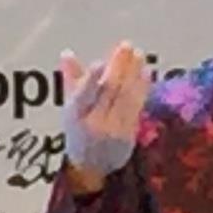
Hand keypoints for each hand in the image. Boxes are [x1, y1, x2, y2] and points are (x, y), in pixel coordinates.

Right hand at [59, 44, 150, 192]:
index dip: (89, 80)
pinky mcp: (129, 133)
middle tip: (125, 46)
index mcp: (75, 116)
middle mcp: (94, 123)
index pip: (81, 97)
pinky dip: (141, 87)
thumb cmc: (79, 133)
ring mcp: (113, 129)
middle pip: (108, 92)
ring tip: (138, 53)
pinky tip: (145, 72)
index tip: (98, 63)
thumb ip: (71, 80)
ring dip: (133, 73)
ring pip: (125, 96)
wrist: (92, 167)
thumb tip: (67, 54)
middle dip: (118, 67)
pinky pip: (136, 106)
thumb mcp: (70, 109)